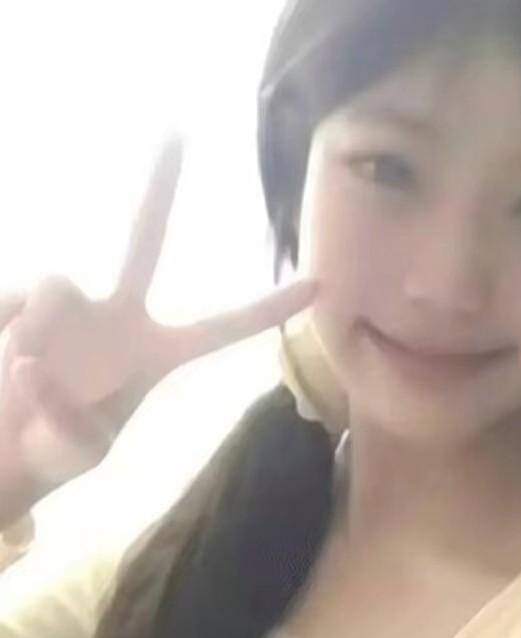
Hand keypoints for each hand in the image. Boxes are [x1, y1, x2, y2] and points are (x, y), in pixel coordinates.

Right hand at [0, 139, 315, 521]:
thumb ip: (67, 426)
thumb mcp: (76, 453)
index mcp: (156, 354)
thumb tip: (33, 368)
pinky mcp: (21, 299)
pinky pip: (16, 301)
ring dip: (37, 332)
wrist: (4, 445)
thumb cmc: (52, 452)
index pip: (224, 327)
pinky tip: (7, 363)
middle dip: (160, 188)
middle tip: (177, 130)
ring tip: (26, 379)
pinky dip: (7, 335)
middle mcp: (118, 316)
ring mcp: (69, 303)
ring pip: (57, 283)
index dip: (269, 307)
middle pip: (144, 239)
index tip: (319, 284)